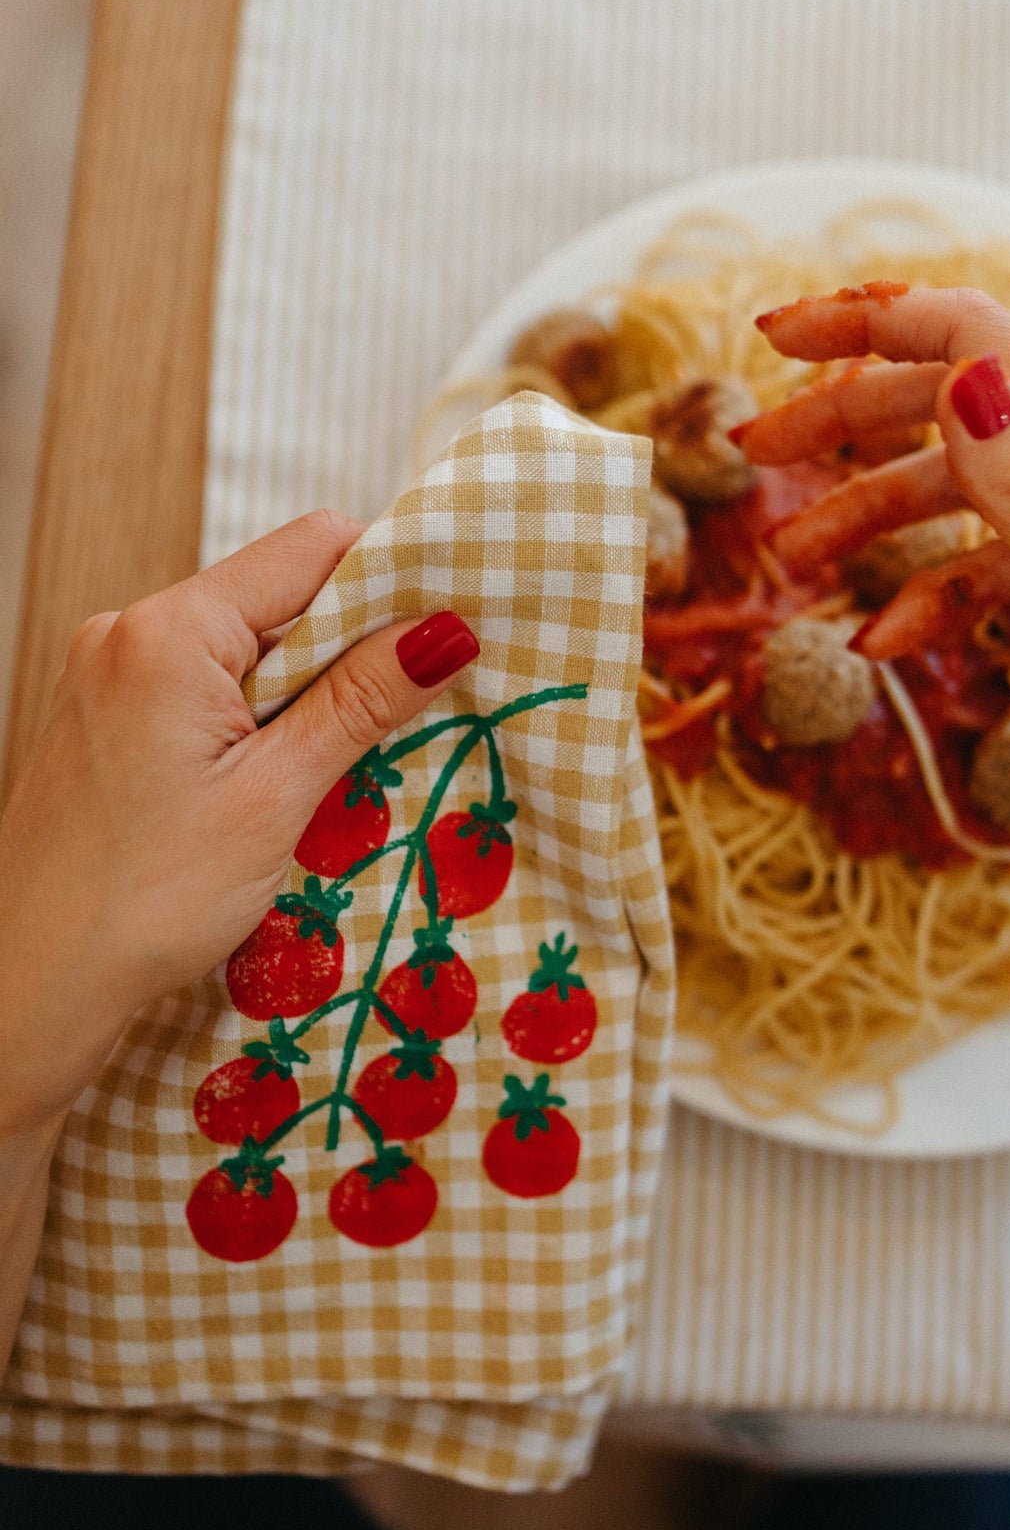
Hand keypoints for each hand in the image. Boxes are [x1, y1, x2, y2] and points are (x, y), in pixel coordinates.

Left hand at [0, 512, 479, 1142]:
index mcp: (171, 630)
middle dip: (349, 650)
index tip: (447, 639)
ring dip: (304, 695)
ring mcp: (108, 671)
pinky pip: (204, 686)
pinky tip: (272, 789)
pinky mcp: (103, 716)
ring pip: (245, 647)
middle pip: (279, 594)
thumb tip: (447, 629)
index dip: (391, 580)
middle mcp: (128, 630)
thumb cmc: (144, 901)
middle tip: (402, 724)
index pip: (313, 546)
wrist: (30, 983)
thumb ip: (361, 701)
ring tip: (329, 775)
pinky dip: (254, 721)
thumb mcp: (276, 797)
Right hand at [747, 285, 1009, 808]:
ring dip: (866, 515)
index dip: (865, 321)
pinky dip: (927, 589)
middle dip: (841, 420)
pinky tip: (883, 640)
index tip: (771, 337)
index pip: (967, 333)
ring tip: (789, 563)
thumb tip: (963, 375)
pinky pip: (984, 554)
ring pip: (952, 481)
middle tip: (752, 451)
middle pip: (944, 401)